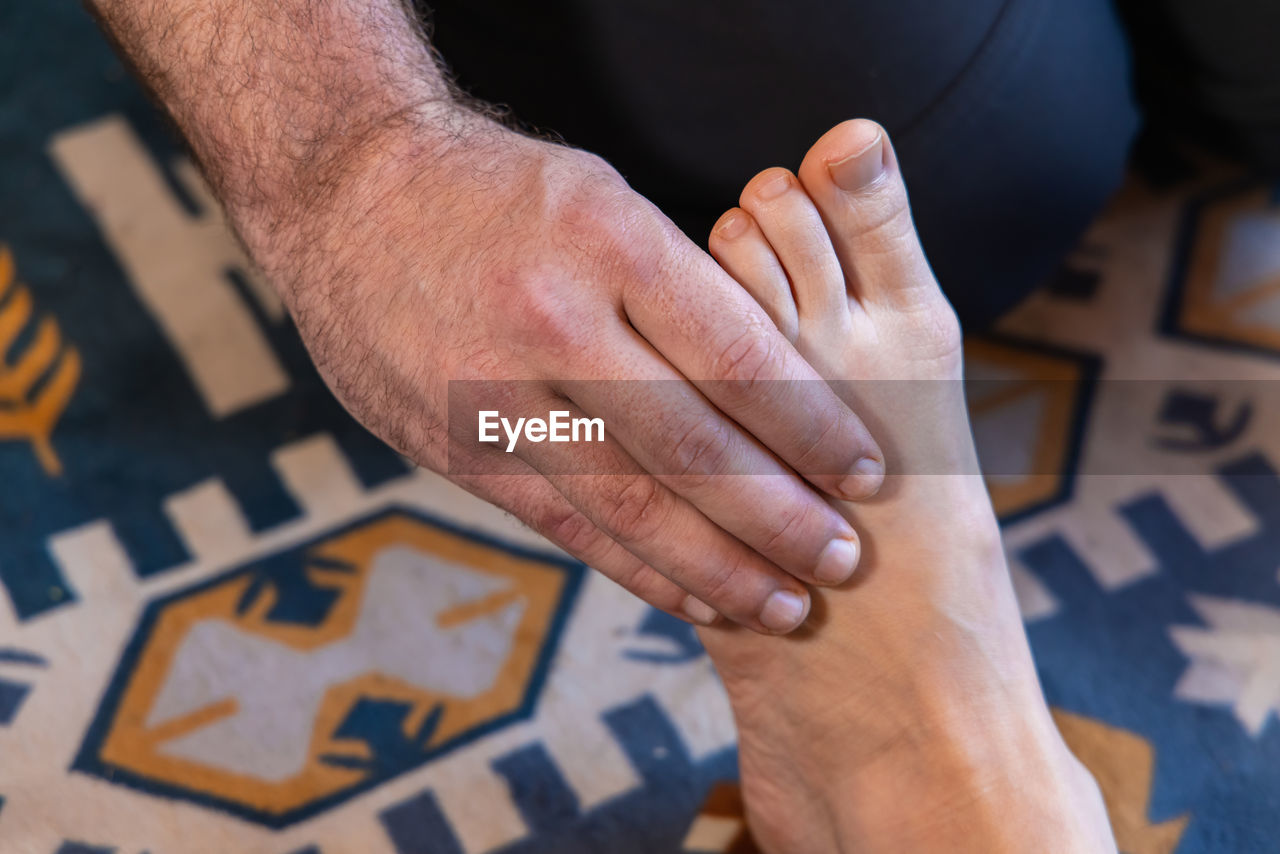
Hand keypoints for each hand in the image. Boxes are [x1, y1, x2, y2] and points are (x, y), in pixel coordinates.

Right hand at [230, 112, 884, 632]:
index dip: (813, 427)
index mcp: (605, 242)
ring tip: (786, 604)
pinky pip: (562, 523)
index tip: (866, 473)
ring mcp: (492, 394)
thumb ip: (677, 289)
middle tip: (843, 561)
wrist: (347, 192)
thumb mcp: (601, 197)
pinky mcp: (454, 445)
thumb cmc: (499, 191)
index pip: (738, 356)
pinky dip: (636, 568)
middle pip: (690, 447)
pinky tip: (693, 596)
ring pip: (627, 504)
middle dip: (780, 517)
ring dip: (718, 566)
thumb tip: (771, 385)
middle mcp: (549, 322)